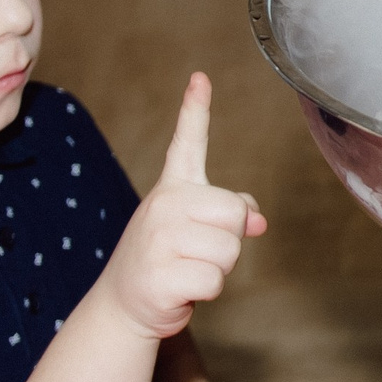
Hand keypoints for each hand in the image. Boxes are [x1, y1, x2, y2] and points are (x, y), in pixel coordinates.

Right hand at [97, 73, 266, 339]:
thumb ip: (229, 214)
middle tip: (198, 254)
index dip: (195, 109)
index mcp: (173, 189)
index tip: (200, 77)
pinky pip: (214, 279)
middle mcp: (163, 204)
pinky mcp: (160, 274)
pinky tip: (180, 290)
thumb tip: (257, 219)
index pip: (186, 143)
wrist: (124, 304)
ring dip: (218, 269)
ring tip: (187, 270)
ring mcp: (158, 238)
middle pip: (235, 213)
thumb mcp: (194, 230)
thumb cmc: (168, 261)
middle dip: (229, 241)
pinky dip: (206, 293)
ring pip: (229, 250)